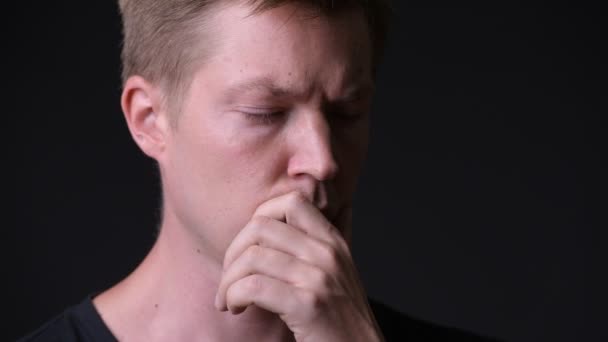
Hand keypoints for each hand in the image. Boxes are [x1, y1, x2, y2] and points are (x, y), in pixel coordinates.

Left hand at [215, 191, 383, 341]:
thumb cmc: (340, 320)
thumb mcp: (335, 272)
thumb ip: (314, 246)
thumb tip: (283, 221)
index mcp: (333, 241)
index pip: (290, 201)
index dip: (258, 218)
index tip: (248, 248)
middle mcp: (327, 252)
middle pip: (261, 226)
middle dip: (233, 252)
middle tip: (228, 279)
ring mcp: (319, 277)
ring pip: (251, 257)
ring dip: (228, 281)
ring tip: (228, 300)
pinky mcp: (308, 305)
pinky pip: (254, 287)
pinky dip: (234, 296)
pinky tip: (236, 308)